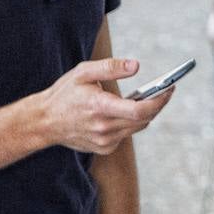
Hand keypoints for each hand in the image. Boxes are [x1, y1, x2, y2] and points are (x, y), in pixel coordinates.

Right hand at [37, 58, 171, 154]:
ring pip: (137, 127)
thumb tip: (136, 66)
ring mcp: (104, 141)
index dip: (159, 100)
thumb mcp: (83, 72)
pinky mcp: (104, 148)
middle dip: (158, 104)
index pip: (139, 110)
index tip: (170, 88)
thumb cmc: (64, 93)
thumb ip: (110, 67)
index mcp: (99, 107)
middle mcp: (103, 128)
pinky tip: (126, 111)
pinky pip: (126, 134)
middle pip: (144, 119)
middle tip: (166, 89)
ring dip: (146, 113)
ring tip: (151, 97)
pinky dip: (131, 122)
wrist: (44, 122)